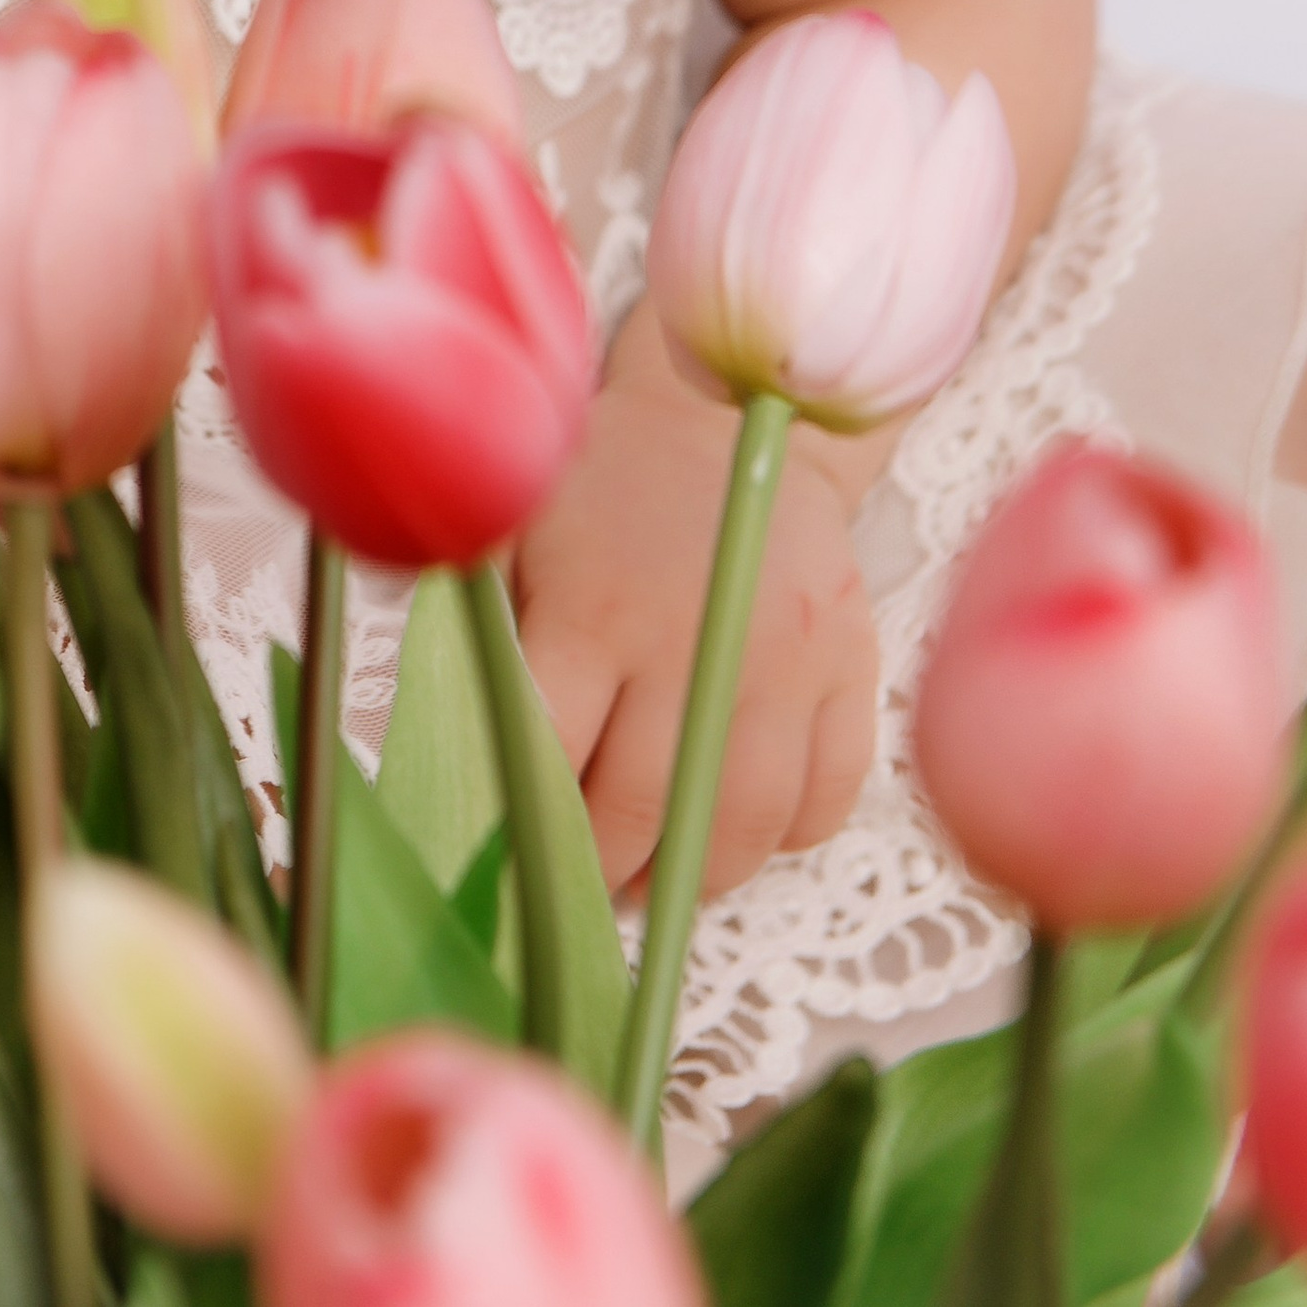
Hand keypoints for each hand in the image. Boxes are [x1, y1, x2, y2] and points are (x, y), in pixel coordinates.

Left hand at [511, 306, 879, 896]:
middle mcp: (694, 643)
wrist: (729, 412)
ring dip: (692, 879)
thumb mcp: (521, 531)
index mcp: (593, 609)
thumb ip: (490, 634)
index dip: (521, 829)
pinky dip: (785, 837)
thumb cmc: (604, 483)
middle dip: (600, 874)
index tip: (507, 863)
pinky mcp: (851, 666)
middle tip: (580, 894)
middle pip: (642, 812)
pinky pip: (828, 798)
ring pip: (742, 828)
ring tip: (657, 878)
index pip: (548, 761)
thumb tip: (455, 749)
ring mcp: (786, 662)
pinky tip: (740, 827)